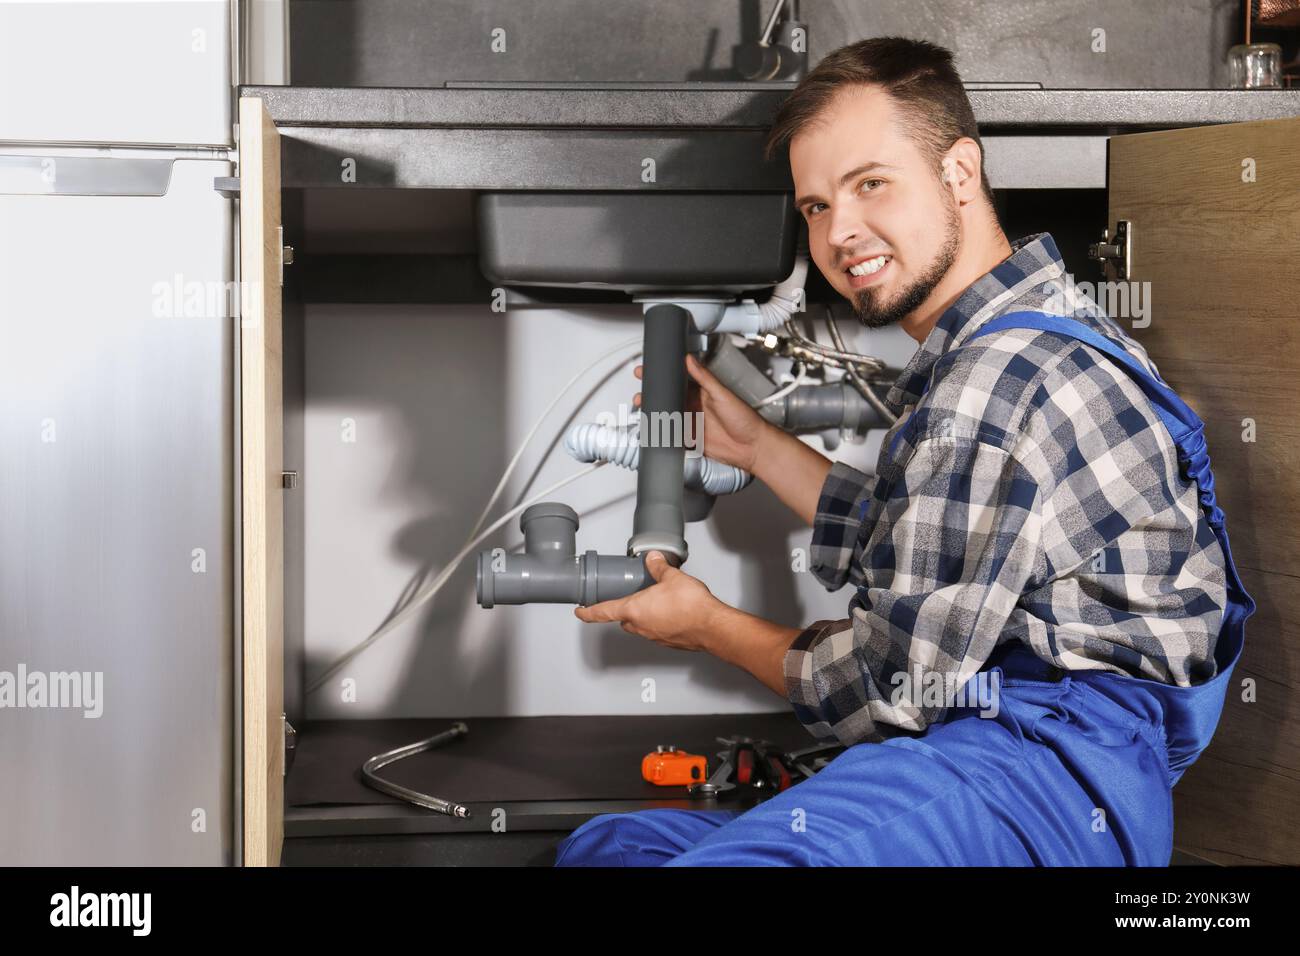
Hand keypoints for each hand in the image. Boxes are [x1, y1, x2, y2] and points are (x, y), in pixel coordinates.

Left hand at [574, 551, 723, 651]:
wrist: (712, 627)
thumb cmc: (691, 606)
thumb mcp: (672, 577)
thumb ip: (659, 567)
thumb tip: (653, 559)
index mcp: (635, 610)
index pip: (603, 612)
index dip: (588, 612)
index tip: (579, 612)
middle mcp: (641, 626)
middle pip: (624, 620)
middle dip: (624, 610)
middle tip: (629, 599)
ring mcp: (655, 636)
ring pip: (641, 626)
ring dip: (644, 616)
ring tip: (656, 602)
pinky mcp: (669, 642)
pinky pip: (657, 631)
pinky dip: (659, 622)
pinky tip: (672, 612)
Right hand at [633, 354, 770, 472]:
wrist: (752, 447)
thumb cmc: (744, 419)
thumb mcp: (722, 394)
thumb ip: (704, 378)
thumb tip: (689, 360)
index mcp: (702, 392)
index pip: (678, 380)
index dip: (663, 375)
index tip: (648, 371)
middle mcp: (695, 406)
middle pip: (669, 398)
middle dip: (653, 395)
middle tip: (641, 393)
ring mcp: (692, 422)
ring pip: (668, 417)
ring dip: (655, 414)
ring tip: (642, 411)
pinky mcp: (691, 439)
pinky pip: (673, 435)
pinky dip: (662, 433)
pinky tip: (653, 430)